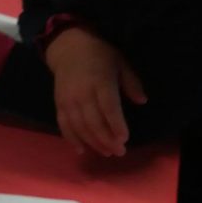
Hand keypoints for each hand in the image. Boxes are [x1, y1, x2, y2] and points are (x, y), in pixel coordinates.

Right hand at [45, 27, 146, 156]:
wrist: (68, 48)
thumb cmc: (100, 55)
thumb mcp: (120, 63)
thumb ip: (131, 83)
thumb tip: (142, 101)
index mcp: (100, 82)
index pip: (108, 107)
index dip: (116, 124)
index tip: (124, 139)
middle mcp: (82, 93)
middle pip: (93, 122)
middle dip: (107, 140)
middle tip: (119, 152)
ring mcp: (68, 100)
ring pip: (79, 127)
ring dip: (93, 143)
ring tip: (106, 153)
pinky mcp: (59, 105)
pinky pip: (64, 126)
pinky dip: (72, 139)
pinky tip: (82, 150)